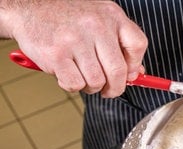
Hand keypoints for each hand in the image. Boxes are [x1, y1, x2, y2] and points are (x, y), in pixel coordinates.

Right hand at [0, 0, 147, 96]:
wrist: (28, 7)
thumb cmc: (67, 17)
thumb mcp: (100, 20)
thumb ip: (120, 44)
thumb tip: (135, 73)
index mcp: (111, 15)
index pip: (138, 44)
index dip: (135, 66)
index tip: (129, 75)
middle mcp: (96, 25)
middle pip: (119, 70)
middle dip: (115, 88)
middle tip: (108, 90)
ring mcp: (75, 39)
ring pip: (96, 81)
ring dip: (91, 87)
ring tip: (83, 76)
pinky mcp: (56, 54)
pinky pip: (75, 84)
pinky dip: (72, 85)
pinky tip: (67, 73)